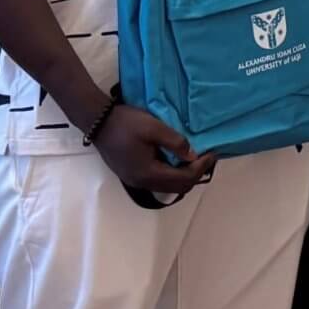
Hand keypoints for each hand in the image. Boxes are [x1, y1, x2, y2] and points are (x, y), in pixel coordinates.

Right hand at [94, 103, 217, 195]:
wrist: (96, 121)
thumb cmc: (125, 123)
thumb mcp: (154, 127)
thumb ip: (176, 142)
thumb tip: (193, 156)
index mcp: (148, 173)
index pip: (184, 178)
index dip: (201, 167)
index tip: (212, 153)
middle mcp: (142, 182)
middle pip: (177, 187)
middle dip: (196, 174)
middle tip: (207, 158)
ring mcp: (135, 181)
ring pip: (168, 187)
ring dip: (184, 176)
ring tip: (195, 160)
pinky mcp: (131, 175)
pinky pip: (158, 182)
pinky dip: (172, 175)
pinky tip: (177, 162)